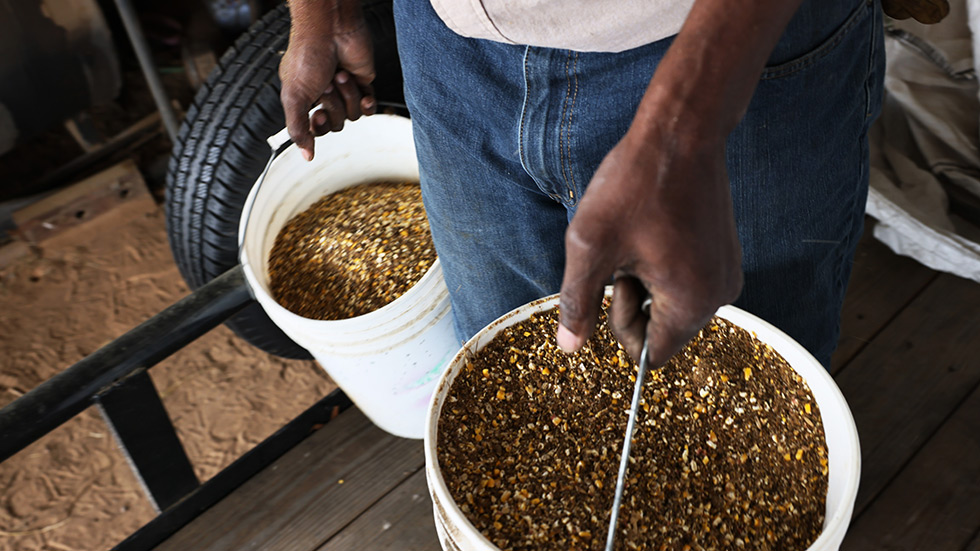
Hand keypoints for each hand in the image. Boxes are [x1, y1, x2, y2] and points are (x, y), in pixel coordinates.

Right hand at [279, 1, 376, 160]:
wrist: (332, 28)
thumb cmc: (307, 55)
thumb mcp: (294, 96)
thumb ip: (298, 128)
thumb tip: (306, 155)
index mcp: (303, 97)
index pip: (315, 128)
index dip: (319, 127)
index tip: (317, 115)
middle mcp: (323, 95)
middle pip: (336, 124)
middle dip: (334, 105)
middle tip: (327, 84)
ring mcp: (344, 89)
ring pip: (353, 115)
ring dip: (348, 96)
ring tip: (341, 74)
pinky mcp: (363, 82)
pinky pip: (368, 107)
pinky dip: (367, 103)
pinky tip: (363, 93)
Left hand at [556, 123, 742, 368]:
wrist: (681, 132)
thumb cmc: (635, 185)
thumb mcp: (590, 245)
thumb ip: (578, 301)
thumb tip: (570, 347)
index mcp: (692, 301)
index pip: (651, 354)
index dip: (622, 325)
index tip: (616, 279)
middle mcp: (719, 295)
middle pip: (662, 330)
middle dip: (633, 299)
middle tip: (624, 251)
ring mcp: (725, 273)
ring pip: (670, 303)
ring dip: (645, 280)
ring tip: (639, 236)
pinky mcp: (723, 255)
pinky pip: (684, 281)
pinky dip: (661, 265)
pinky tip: (654, 229)